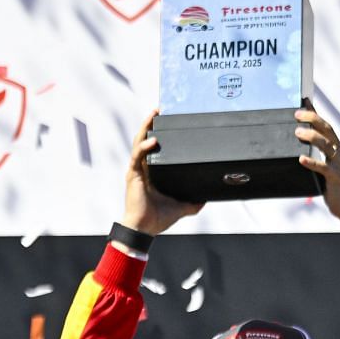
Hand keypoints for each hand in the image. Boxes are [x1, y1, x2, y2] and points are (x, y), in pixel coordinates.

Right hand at [122, 111, 204, 236]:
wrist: (143, 230)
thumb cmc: (156, 218)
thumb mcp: (180, 207)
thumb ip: (192, 203)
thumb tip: (206, 199)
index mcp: (151, 172)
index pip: (153, 146)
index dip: (157, 132)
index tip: (166, 119)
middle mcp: (142, 167)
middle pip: (145, 138)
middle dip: (150, 122)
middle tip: (160, 109)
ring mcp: (137, 170)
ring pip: (139, 142)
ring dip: (146, 126)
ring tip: (154, 114)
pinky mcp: (133, 175)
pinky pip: (138, 156)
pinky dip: (145, 146)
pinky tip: (154, 139)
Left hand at [294, 110, 339, 224]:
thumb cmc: (337, 187)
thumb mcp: (329, 168)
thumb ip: (320, 157)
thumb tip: (302, 149)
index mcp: (339, 148)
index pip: (326, 126)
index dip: (315, 113)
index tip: (304, 101)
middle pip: (327, 130)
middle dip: (312, 119)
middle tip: (297, 114)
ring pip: (326, 145)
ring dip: (311, 136)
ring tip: (297, 132)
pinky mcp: (336, 177)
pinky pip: (323, 167)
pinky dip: (311, 162)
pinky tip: (301, 159)